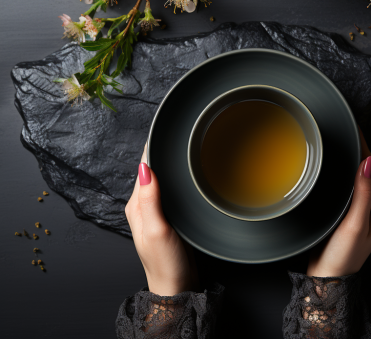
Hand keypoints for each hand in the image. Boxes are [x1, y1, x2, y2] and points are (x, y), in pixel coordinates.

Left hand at [125, 145, 198, 295]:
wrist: (177, 286)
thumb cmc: (165, 263)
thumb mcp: (157, 230)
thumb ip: (150, 199)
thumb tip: (144, 168)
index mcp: (137, 205)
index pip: (143, 168)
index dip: (152, 148)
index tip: (163, 130)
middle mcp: (144, 206)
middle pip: (152, 171)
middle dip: (162, 152)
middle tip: (178, 134)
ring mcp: (157, 211)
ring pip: (163, 180)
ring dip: (170, 165)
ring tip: (182, 147)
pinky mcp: (170, 217)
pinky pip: (172, 191)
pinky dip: (178, 179)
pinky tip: (187, 174)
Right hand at [307, 130, 370, 277]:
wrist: (328, 278)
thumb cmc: (343, 255)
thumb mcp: (355, 223)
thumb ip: (362, 193)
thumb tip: (368, 162)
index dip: (363, 146)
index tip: (353, 126)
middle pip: (363, 169)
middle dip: (356, 148)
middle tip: (342, 127)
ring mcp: (358, 207)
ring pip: (353, 175)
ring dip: (346, 159)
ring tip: (336, 139)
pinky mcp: (345, 211)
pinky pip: (344, 185)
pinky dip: (338, 171)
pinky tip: (329, 164)